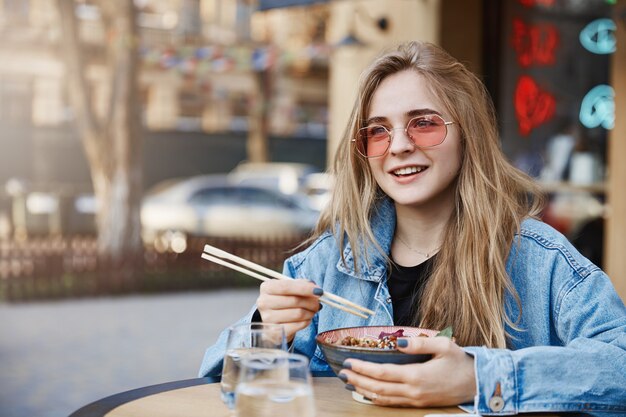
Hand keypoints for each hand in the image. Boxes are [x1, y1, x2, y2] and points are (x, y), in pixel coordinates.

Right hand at [256, 279, 322, 341]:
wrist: (275, 319)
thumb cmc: (285, 300)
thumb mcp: (291, 288)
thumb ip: (303, 285)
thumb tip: (316, 289)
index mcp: (267, 288)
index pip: (286, 287)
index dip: (304, 289)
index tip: (319, 291)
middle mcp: (264, 302)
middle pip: (294, 301)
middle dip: (311, 302)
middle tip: (318, 303)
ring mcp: (267, 318)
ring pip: (298, 314)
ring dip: (310, 312)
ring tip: (312, 311)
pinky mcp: (274, 332)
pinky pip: (297, 326)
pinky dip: (306, 321)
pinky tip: (306, 319)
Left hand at [338, 336, 475, 406]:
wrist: (478, 383)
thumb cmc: (460, 362)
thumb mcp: (443, 345)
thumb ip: (419, 342)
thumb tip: (397, 341)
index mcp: (417, 376)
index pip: (383, 373)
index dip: (364, 368)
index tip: (350, 361)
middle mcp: (413, 391)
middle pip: (378, 387)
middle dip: (357, 379)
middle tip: (341, 371)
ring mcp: (415, 400)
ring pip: (383, 398)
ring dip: (363, 390)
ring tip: (349, 382)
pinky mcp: (418, 404)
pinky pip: (392, 403)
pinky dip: (376, 398)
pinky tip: (367, 393)